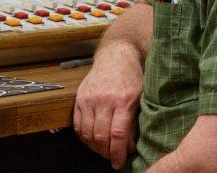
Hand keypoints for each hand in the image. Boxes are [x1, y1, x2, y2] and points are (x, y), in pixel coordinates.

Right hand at [73, 44, 142, 168]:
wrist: (116, 55)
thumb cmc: (131, 77)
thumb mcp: (139, 98)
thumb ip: (133, 123)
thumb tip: (129, 148)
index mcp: (123, 100)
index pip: (117, 135)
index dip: (117, 153)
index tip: (118, 163)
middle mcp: (104, 100)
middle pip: (101, 136)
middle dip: (105, 153)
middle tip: (111, 158)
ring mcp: (89, 98)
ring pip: (87, 132)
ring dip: (94, 146)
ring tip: (102, 149)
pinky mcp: (80, 97)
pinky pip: (77, 124)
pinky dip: (83, 136)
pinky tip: (91, 138)